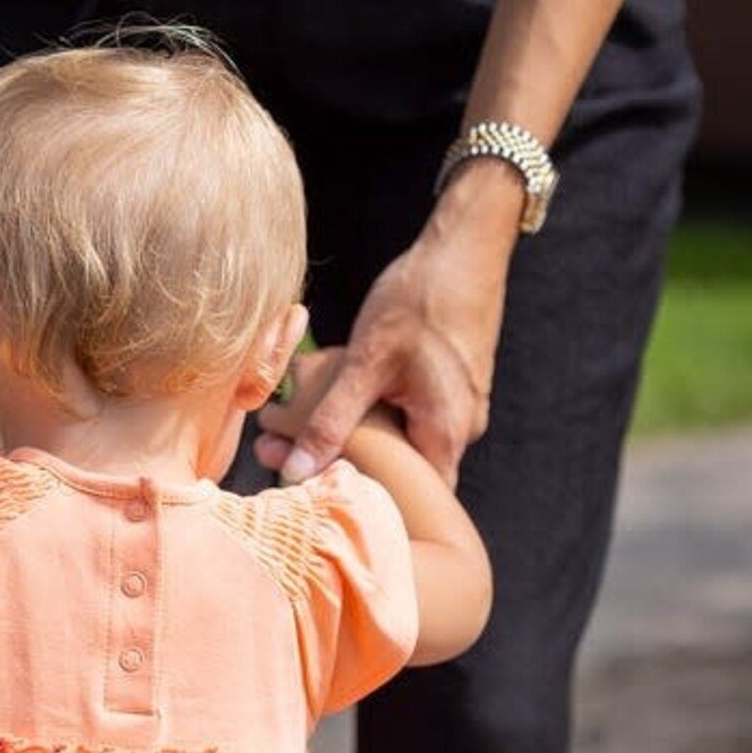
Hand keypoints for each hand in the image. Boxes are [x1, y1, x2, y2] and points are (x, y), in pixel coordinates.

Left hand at [254, 211, 511, 488]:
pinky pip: (405, 421)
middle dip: (343, 471)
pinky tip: (337, 398)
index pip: (409, 504)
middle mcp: (458, 431)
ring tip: (298, 428)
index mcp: (445, 433)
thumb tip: (293, 472)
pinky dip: (371, 417)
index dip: (362, 507)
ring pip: (398, 447)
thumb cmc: (421, 296)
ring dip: (353, 441)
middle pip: (398, 479)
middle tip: (285, 456)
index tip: (314, 498)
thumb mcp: (366, 360)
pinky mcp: (447, 393)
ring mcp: (456, 412)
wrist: (466, 245)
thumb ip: (330, 420)